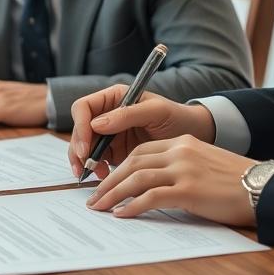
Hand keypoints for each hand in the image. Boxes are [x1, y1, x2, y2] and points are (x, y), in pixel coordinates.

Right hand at [68, 84, 215, 178]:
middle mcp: (107, 114)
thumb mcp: (157, 112)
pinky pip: (95, 160)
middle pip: (79, 130)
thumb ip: (128, 114)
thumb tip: (96, 124)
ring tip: (96, 174)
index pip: (84, 108)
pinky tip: (104, 176)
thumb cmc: (178, 117)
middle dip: (79, 149)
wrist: (194, 136)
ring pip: (83, 147)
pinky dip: (95, 169)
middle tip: (86, 166)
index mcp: (114, 98)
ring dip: (84, 161)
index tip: (86, 147)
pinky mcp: (113, 151)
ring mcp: (109, 134)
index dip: (81, 127)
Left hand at [84, 135, 256, 226]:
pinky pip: (151, 197)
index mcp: (183, 143)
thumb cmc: (237, 183)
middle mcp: (180, 152)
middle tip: (93, 197)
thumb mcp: (205, 166)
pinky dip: (132, 206)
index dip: (119, 166)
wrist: (266, 188)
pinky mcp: (189, 190)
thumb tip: (152, 187)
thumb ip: (180, 168)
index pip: (140, 151)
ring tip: (99, 207)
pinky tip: (121, 215)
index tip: (105, 180)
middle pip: (132, 162)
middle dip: (109, 180)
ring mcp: (184, 169)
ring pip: (136, 178)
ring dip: (112, 194)